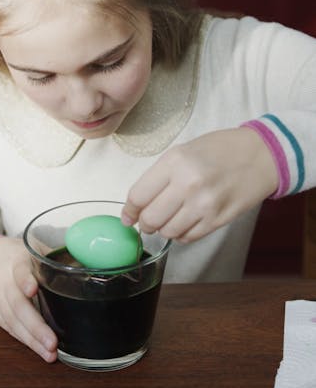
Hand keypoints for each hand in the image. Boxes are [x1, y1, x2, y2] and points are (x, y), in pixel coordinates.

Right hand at [0, 236, 57, 362]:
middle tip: (52, 342)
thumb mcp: (33, 248)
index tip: (32, 289)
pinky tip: (40, 350)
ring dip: (32, 340)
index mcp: (16, 261)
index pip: (19, 270)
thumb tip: (88, 269)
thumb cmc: (15, 255)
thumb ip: (54, 258)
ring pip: (13, 322)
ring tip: (50, 353)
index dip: (24, 280)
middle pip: (17, 305)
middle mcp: (4, 282)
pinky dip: (25, 341)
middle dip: (35, 326)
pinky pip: (10, 328)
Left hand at [121, 127, 278, 242]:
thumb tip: (137, 204)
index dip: (129, 210)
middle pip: (150, 219)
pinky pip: (188, 237)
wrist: (260, 156)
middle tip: (147, 221)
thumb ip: (160, 176)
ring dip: (164, 229)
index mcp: (175, 162)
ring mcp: (204, 205)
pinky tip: (186, 222)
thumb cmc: (219, 150)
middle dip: (145, 224)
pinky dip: (182, 234)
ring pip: (168, 232)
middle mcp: (187, 184)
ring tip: (170, 219)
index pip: (138, 196)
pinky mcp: (218, 220)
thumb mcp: (184, 151)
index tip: (128, 216)